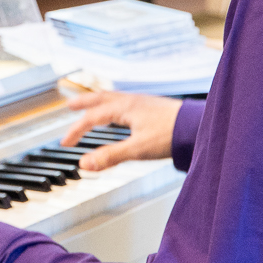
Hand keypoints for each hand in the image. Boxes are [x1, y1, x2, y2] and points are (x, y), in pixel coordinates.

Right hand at [61, 91, 181, 170]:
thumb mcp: (137, 149)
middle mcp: (131, 101)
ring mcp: (142, 102)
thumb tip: (84, 164)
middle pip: (100, 99)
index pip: (92, 118)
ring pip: (114, 98)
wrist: (197, 127)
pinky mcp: (152, 106)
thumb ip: (110, 157)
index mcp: (124, 108)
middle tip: (69, 106)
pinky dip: (114, 104)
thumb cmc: (170, 135)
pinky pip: (125, 101)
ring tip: (91, 105)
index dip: (75, 130)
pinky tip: (121, 112)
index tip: (65, 143)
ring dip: (98, 102)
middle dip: (83, 104)